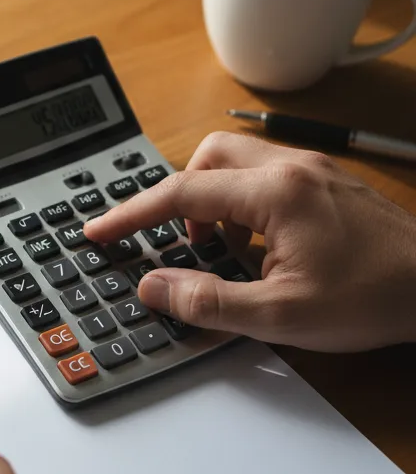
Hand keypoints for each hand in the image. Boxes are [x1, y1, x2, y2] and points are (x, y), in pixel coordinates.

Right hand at [84, 133, 415, 350]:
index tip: (100, 230)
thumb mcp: (282, 315)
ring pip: (237, 163)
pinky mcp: (328, 184)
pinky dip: (242, 204)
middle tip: (176, 241)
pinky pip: (266, 177)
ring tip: (219, 250)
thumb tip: (155, 287)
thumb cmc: (375, 298)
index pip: (182, 193)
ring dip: (212, 200)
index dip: (132, 214)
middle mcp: (294, 169)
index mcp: (277, 194)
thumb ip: (209, 301)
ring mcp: (314, 172)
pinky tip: (257, 248)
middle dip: (177, 196)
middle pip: (208, 158)